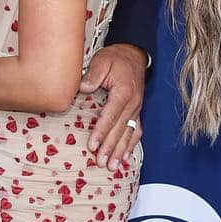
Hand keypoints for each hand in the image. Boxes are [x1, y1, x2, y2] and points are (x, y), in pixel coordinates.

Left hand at [80, 42, 146, 167]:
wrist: (134, 55)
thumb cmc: (114, 59)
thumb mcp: (102, 60)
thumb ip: (93, 74)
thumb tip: (83, 88)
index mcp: (123, 92)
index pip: (111, 116)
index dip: (101, 132)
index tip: (92, 146)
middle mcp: (133, 103)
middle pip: (120, 129)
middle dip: (110, 148)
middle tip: (101, 163)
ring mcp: (137, 109)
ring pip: (129, 134)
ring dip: (120, 151)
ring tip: (112, 166)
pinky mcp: (137, 111)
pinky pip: (136, 131)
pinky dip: (131, 145)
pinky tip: (125, 158)